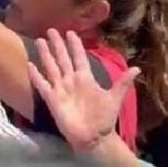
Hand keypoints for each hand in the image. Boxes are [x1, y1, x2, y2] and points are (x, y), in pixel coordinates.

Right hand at [27, 29, 139, 152]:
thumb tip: (137, 68)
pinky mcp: (53, 99)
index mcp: (85, 78)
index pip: (79, 57)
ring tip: (39, 41)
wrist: (94, 137)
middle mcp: (71, 80)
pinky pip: (43, 85)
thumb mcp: (115, 98)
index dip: (75, 45)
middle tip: (51, 30)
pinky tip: (30, 65)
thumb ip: (123, 82)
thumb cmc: (104, 118)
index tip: (70, 32)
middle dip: (57, 44)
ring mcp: (61, 89)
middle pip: (63, 58)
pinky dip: (36, 76)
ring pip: (52, 67)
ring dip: (46, 55)